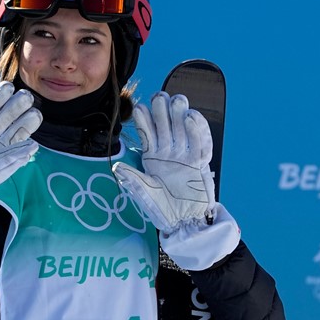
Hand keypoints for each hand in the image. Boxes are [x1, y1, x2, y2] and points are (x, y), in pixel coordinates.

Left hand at [112, 92, 214, 234]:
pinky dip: (198, 130)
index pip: (148, 134)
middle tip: (160, 97)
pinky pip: (201, 143)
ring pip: (183, 130)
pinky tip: (193, 117)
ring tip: (177, 101)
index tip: (140, 107)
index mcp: (153, 157)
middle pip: (166, 126)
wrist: (185, 222)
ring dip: (180, 115)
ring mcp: (185, 156)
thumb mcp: (145, 195)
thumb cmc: (163, 210)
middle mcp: (169, 152)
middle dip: (163, 111)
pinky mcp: (200, 163)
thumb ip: (135, 181)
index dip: (144, 120)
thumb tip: (118, 167)